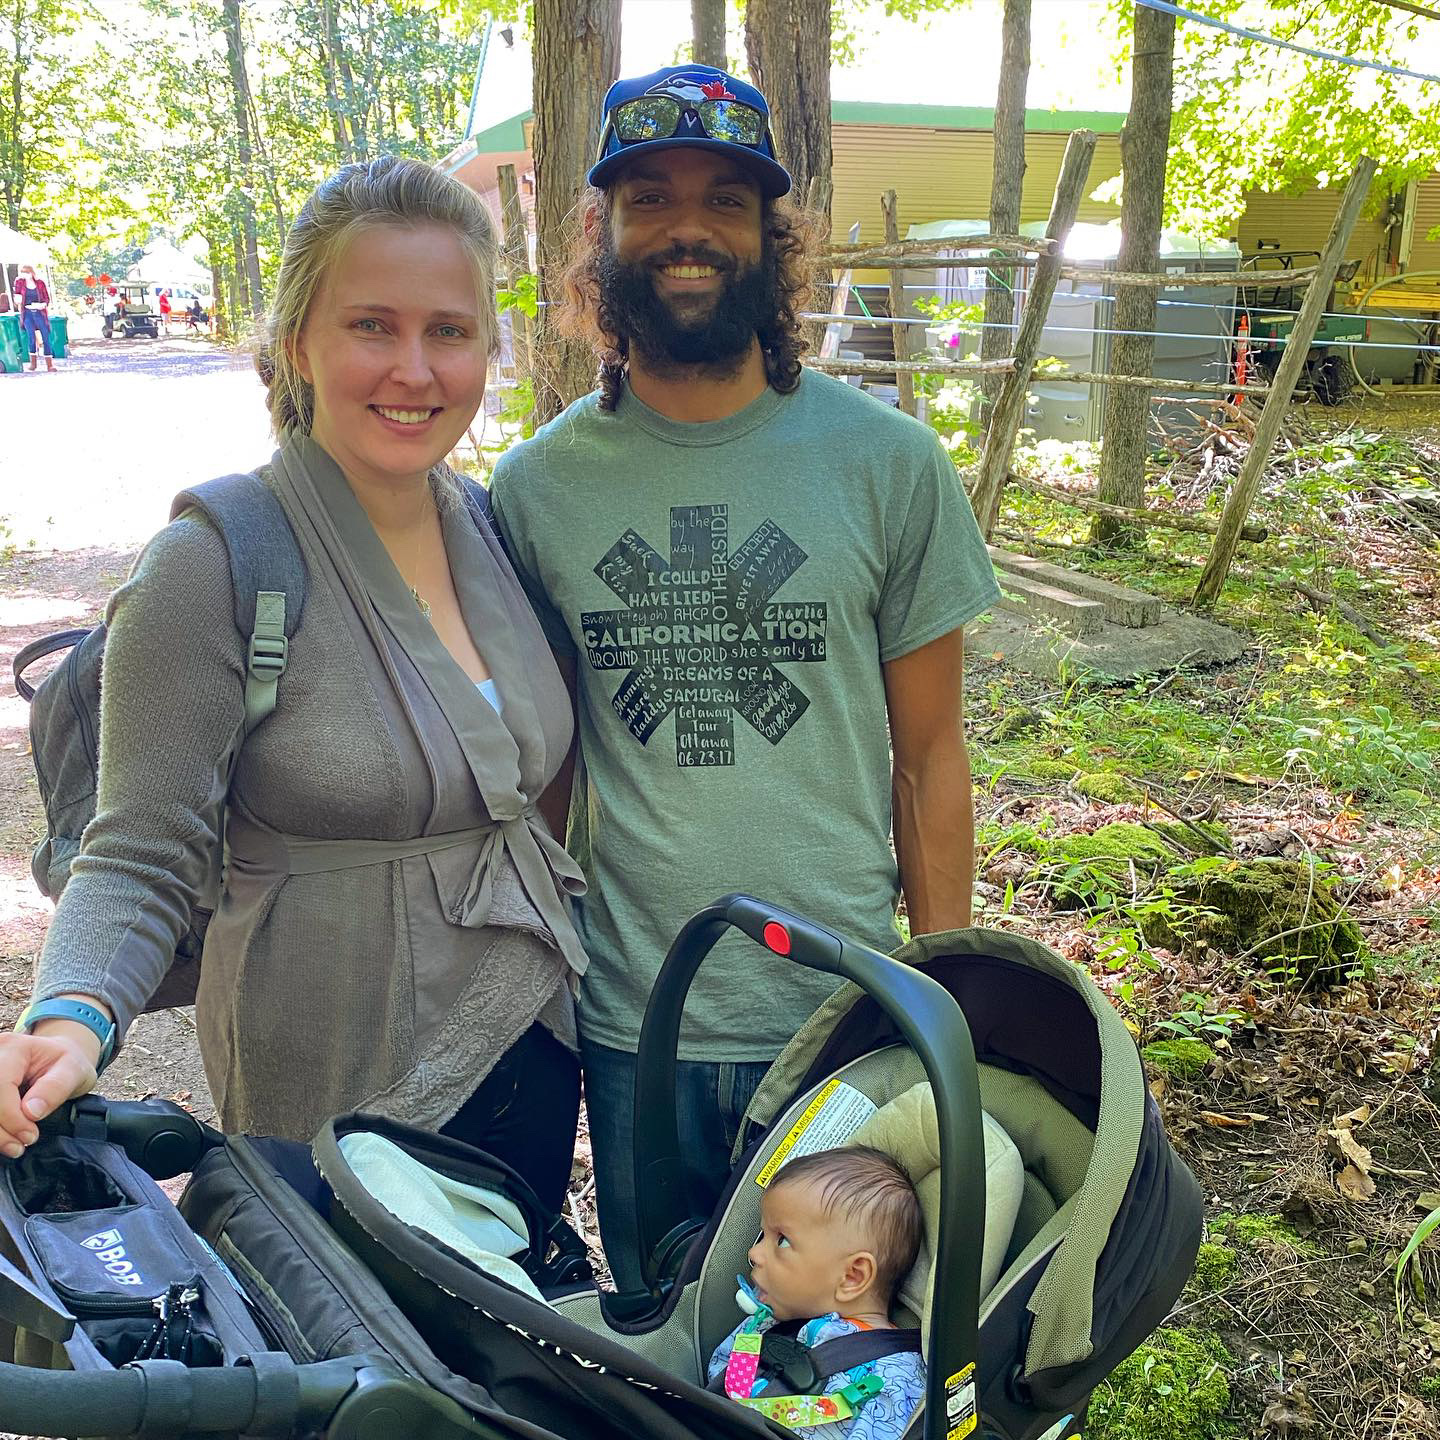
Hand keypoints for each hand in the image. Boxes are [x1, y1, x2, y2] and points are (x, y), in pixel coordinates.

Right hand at [0, 1026, 99, 1157]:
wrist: (59, 1059)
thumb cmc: (66, 1063)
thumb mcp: (74, 1071)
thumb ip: (55, 1088)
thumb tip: (31, 1111)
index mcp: (14, 1048)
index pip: (0, 1085)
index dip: (11, 1116)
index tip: (29, 1135)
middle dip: (0, 1129)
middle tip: (20, 1146)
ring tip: (14, 1146)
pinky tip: (6, 1138)